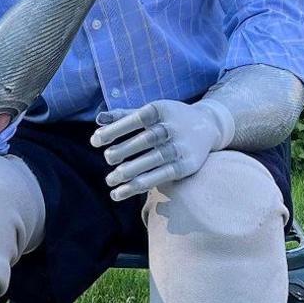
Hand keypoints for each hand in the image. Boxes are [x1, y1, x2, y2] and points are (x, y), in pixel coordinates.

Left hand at [90, 99, 233, 199]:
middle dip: (123, 150)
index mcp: (160, 110)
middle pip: (146, 140)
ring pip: (154, 160)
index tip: (95, 141)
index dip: (114, 130)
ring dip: (129, 172)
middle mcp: (173, 128)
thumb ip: (123, 116)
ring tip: (110, 180)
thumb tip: (98, 119)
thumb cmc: (169, 119)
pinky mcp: (186, 166)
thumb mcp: (150, 112)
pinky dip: (139, 186)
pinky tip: (120, 193)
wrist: (208, 126)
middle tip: (107, 158)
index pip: (136, 119)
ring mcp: (181, 147)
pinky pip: (161, 177)